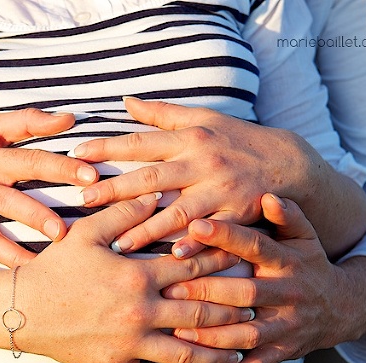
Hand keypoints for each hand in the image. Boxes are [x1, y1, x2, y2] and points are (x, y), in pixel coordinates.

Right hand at [0, 109, 97, 267]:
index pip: (29, 160)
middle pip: (10, 203)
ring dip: (18, 257)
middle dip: (37, 218)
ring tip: (47, 273)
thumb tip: (70, 118)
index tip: (91, 176)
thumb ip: (28, 122)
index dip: (61, 167)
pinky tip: (16, 296)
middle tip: (64, 232)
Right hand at [15, 194, 254, 362]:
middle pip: (201, 312)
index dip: (223, 263)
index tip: (247, 261)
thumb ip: (124, 212)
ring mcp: (131, 342)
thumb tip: (156, 194)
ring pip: (186, 352)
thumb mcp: (87, 233)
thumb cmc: (54, 267)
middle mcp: (142, 311)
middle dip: (234, 311)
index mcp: (139, 275)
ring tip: (241, 353)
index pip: (193, 268)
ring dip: (218, 354)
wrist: (22, 308)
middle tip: (260, 310)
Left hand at [73, 97, 321, 256]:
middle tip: (83, 200)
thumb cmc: (236, 140)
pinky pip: (214, 232)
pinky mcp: (239, 213)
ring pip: (178, 211)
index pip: (141, 142)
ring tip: (119, 244)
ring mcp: (221, 190)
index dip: (108, 148)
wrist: (288, 162)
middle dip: (116, 189)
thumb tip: (125, 102)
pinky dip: (197, 244)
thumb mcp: (203, 119)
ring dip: (148, 228)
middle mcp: (202, 163)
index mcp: (189, 139)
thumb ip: (162, 114)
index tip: (77, 155)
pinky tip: (175, 257)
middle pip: (152, 177)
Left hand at [161, 193, 354, 362]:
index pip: (256, 245)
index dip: (226, 235)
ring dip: (213, 336)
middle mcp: (288, 294)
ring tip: (178, 331)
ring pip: (248, 334)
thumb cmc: (308, 264)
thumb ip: (288, 216)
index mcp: (288, 262)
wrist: (342, 308)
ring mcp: (287, 326)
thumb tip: (267, 195)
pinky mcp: (284, 352)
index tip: (194, 226)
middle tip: (170, 289)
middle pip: (247, 293)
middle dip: (209, 292)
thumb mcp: (304, 237)